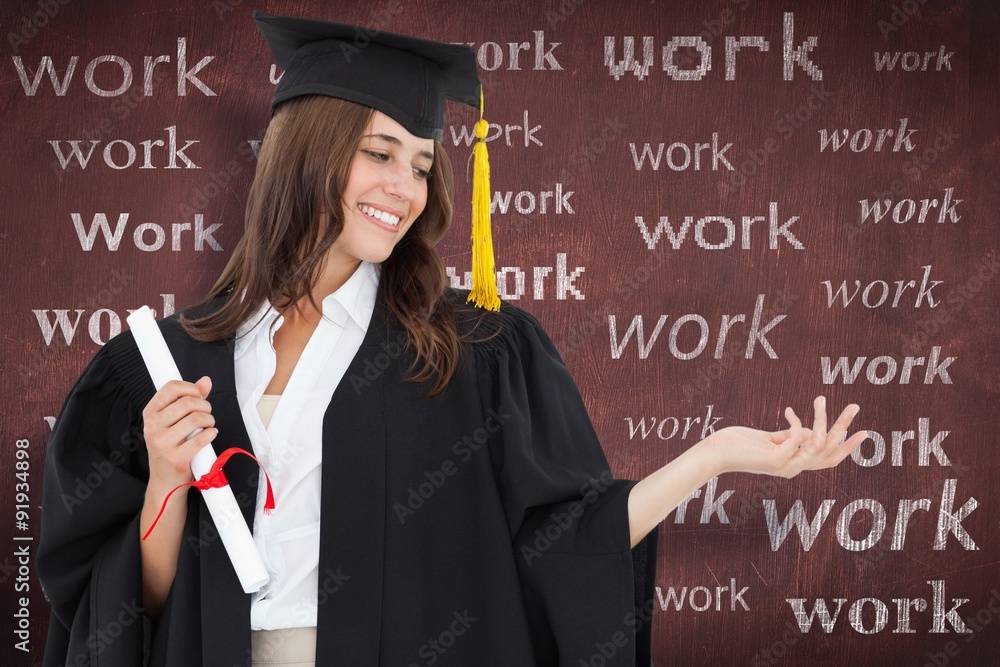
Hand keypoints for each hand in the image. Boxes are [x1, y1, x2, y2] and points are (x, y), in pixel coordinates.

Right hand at [141, 377, 216, 492]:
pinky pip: (202, 438)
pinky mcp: (176, 458)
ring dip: (209, 420)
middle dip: (205, 406)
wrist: (165, 481)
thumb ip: (189, 399)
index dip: (191, 388)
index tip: (199, 395)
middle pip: (188, 402)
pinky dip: (211, 434)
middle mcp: (153, 427)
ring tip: (208, 425)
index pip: (171, 388)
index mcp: (150, 414)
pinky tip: (209, 435)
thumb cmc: (170, 447)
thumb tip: (205, 381)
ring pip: (197, 418)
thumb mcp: (173, 422)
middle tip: (207, 414)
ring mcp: (163, 443)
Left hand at [704, 396, 866, 477]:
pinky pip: (796, 438)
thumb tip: (809, 429)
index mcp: (793, 464)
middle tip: (855, 406)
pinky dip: (796, 423)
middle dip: (844, 428)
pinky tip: (789, 411)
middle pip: (828, 451)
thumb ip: (789, 436)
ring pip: (817, 444)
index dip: (846, 447)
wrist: (714, 453)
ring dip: (823, 420)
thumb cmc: (739, 444)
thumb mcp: (769, 439)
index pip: (827, 459)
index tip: (862, 431)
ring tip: (821, 399)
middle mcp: (793, 468)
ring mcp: (785, 466)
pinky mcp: (774, 459)